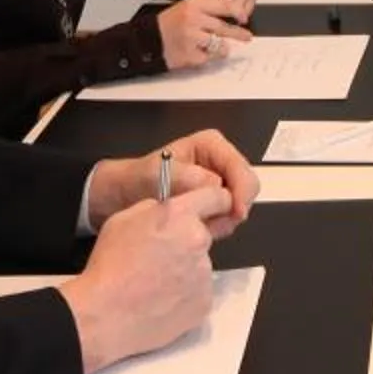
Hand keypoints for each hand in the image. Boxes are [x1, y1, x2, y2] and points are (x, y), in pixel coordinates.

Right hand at [62, 189, 214, 371]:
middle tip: (159, 258)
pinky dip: (185, 295)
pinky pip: (199, 292)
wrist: (106, 315)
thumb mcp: (123, 219)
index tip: (211, 208)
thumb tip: (169, 211)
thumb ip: (155, 208)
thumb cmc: (109, 267)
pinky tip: (161, 300)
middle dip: (186, 242)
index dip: (214, 201)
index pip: (216, 197)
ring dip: (185, 270)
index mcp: (180, 216)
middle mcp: (199, 241)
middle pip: (202, 236)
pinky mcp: (205, 302)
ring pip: (199, 266)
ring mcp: (205, 274)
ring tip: (154, 284)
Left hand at [83, 132, 257, 235]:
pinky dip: (216, 227)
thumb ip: (187, 178)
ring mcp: (221, 184)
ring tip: (196, 224)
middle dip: (232, 208)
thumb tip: (215, 185)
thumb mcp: (159, 174)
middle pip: (248, 188)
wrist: (124, 197)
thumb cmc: (139, 178)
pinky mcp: (216, 203)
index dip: (242, 191)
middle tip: (212, 224)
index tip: (236, 212)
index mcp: (212, 146)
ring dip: (222, 220)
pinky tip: (195, 227)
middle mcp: (221, 163)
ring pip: (240, 206)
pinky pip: (229, 219)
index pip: (241, 168)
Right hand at [157, 0, 253, 69]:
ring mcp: (192, 38)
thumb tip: (231, 12)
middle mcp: (194, 20)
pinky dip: (206, 56)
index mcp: (194, 5)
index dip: (237, 12)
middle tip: (247, 37)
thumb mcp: (186, 7)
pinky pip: (209, 57)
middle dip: (238, 34)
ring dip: (222, 48)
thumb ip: (207, 7)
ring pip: (220, 45)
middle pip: (224, 28)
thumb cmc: (169, 24)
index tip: (244, 18)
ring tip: (219, 48)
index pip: (223, 6)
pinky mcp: (190, 55)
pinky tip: (198, 52)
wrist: (149, 40)